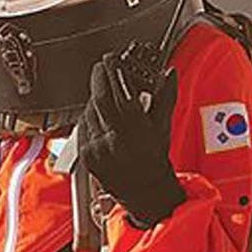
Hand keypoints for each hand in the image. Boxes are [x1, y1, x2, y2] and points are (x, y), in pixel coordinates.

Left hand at [77, 49, 184, 228]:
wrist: (145, 192)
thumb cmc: (154, 160)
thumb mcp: (162, 127)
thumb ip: (165, 97)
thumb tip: (169, 74)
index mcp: (134, 131)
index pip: (118, 92)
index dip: (112, 72)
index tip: (112, 60)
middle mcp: (113, 140)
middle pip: (99, 98)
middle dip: (100, 78)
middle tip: (103, 67)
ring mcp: (97, 148)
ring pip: (89, 111)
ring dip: (95, 98)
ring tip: (107, 96)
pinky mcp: (86, 155)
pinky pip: (83, 126)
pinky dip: (89, 117)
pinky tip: (99, 116)